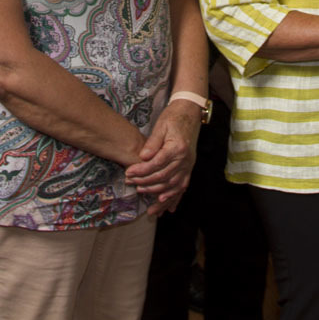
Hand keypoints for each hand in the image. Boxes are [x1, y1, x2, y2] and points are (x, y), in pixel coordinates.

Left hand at [125, 100, 200, 214]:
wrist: (190, 112)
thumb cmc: (173, 117)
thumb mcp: (161, 126)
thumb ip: (152, 143)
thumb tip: (143, 157)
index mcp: (177, 148)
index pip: (157, 164)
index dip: (142, 170)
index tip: (128, 172)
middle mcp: (185, 160)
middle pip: (164, 177)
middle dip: (146, 183)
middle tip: (131, 183)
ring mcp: (188, 165)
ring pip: (173, 186)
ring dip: (158, 194)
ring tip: (144, 197)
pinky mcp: (189, 167)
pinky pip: (182, 186)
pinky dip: (175, 197)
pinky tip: (167, 207)